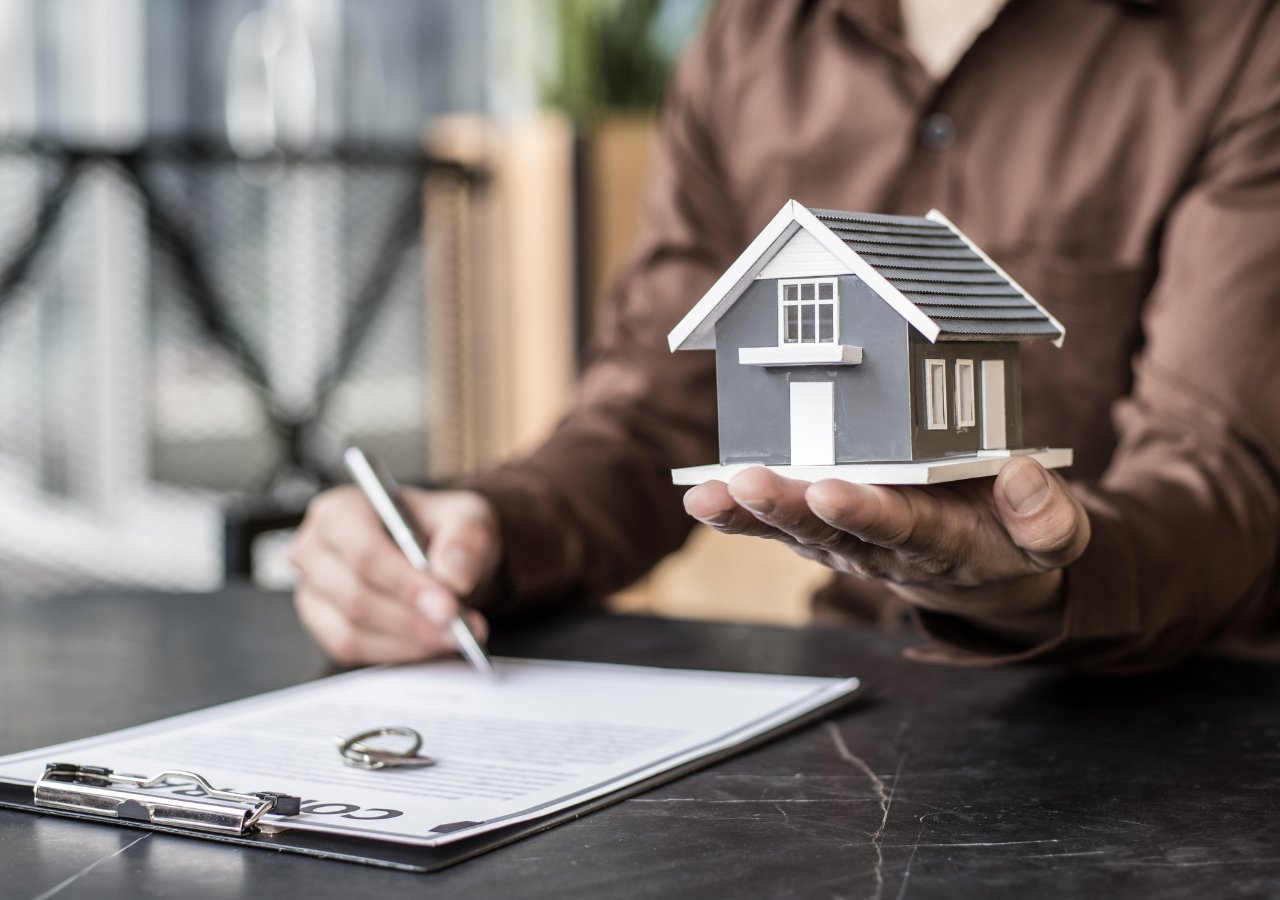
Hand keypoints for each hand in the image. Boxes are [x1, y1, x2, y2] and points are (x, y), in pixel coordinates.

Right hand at [288, 487, 500, 664]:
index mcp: (341, 510)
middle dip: (411, 618)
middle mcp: (315, 548)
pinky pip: (350, 649)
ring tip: (453, 636)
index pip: (364, 552)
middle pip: (354, 595)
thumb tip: (453, 575)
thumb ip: (463, 540)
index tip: (447, 606)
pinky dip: (395, 652)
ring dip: (408, 640)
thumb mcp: (465, 518)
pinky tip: (428, 643)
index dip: (405, 584)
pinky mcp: (321, 624)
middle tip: (456, 627)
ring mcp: (312, 589)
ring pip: (351, 629)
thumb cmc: (440, 530)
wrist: (435, 555)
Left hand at [683, 456, 1089, 643]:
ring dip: (749, 513)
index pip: (904, 529)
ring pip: (795, 529)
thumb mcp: (1055, 537)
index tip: (832, 491)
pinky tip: (702, 496)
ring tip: (705, 496)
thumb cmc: (1013, 539)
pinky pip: (781, 524)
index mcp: (945, 544)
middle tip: (749, 485)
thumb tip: (1022, 476)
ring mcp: (849, 541)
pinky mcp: (827, 530)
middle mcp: (886, 547)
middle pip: (832, 531)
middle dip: (788, 508)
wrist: (982, 572)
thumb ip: (1049, 519)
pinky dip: (740, 512)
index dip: (868, 513)